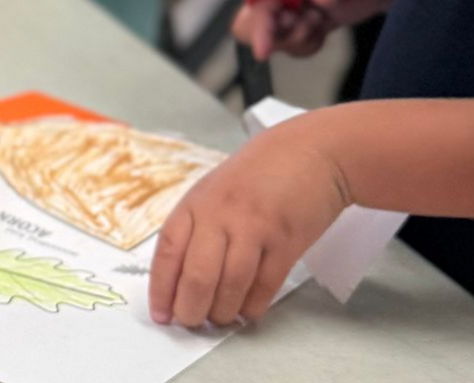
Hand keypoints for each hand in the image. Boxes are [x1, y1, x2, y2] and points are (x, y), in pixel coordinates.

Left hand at [149, 116, 350, 327]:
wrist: (313, 152)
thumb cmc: (261, 173)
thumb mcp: (215, 190)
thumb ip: (198, 226)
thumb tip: (180, 275)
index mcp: (197, 202)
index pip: (169, 250)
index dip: (161, 287)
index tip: (160, 312)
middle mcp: (221, 215)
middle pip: (197, 274)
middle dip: (190, 308)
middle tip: (190, 322)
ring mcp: (255, 227)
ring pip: (231, 284)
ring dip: (223, 311)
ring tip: (219, 319)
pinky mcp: (287, 241)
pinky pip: (266, 284)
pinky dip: (254, 305)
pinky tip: (247, 310)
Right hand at [232, 0, 413, 61]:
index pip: (256, 4)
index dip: (258, 27)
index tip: (264, 51)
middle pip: (251, 27)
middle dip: (278, 35)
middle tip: (312, 24)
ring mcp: (286, 10)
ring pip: (274, 40)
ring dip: (299, 38)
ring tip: (323, 20)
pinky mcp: (300, 26)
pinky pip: (293, 46)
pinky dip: (308, 44)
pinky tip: (324, 28)